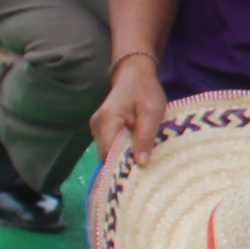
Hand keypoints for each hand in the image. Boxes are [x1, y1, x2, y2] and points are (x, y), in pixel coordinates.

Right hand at [90, 55, 166, 171]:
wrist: (134, 75)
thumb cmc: (145, 91)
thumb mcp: (153, 112)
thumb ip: (145, 137)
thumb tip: (140, 163)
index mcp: (108, 118)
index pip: (109, 151)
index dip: (122, 164)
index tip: (138, 173)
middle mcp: (97, 124)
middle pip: (106, 154)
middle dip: (123, 162)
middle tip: (144, 166)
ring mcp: (96, 127)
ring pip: (107, 152)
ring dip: (123, 155)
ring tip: (141, 155)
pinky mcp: (100, 129)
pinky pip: (109, 146)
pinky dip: (121, 150)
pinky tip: (134, 148)